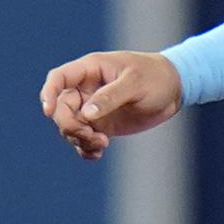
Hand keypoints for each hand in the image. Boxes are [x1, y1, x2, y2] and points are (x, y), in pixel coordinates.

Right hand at [39, 50, 183, 160]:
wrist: (174, 90)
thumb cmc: (156, 77)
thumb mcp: (136, 84)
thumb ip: (110, 97)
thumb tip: (86, 114)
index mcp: (91, 70)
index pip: (59, 78)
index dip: (48, 94)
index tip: (48, 112)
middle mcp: (86, 89)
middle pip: (61, 108)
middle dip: (70, 125)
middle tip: (91, 136)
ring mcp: (92, 108)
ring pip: (70, 127)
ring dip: (80, 139)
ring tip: (103, 144)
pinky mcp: (101, 125)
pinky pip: (83, 139)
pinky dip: (86, 149)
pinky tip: (99, 153)